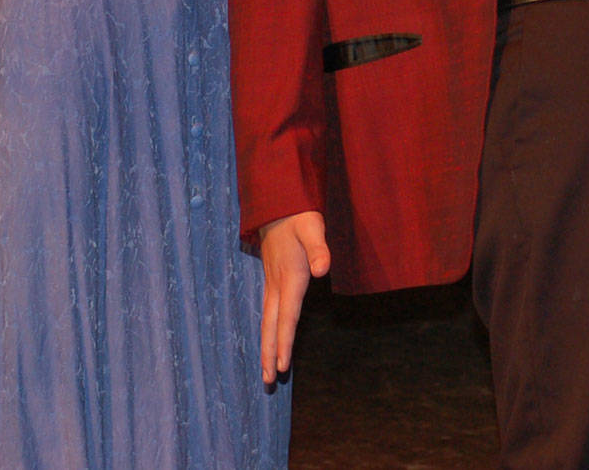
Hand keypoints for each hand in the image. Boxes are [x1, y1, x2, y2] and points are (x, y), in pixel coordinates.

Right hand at [258, 210, 329, 382]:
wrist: (278, 206)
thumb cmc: (299, 217)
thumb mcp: (313, 228)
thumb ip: (319, 248)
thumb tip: (322, 270)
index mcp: (290, 277)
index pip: (287, 316)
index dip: (284, 342)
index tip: (282, 366)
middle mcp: (277, 285)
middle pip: (271, 326)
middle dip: (270, 354)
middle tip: (269, 381)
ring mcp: (272, 284)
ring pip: (267, 322)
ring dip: (267, 347)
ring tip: (266, 371)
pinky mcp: (272, 281)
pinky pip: (268, 313)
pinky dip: (268, 332)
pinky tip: (270, 341)